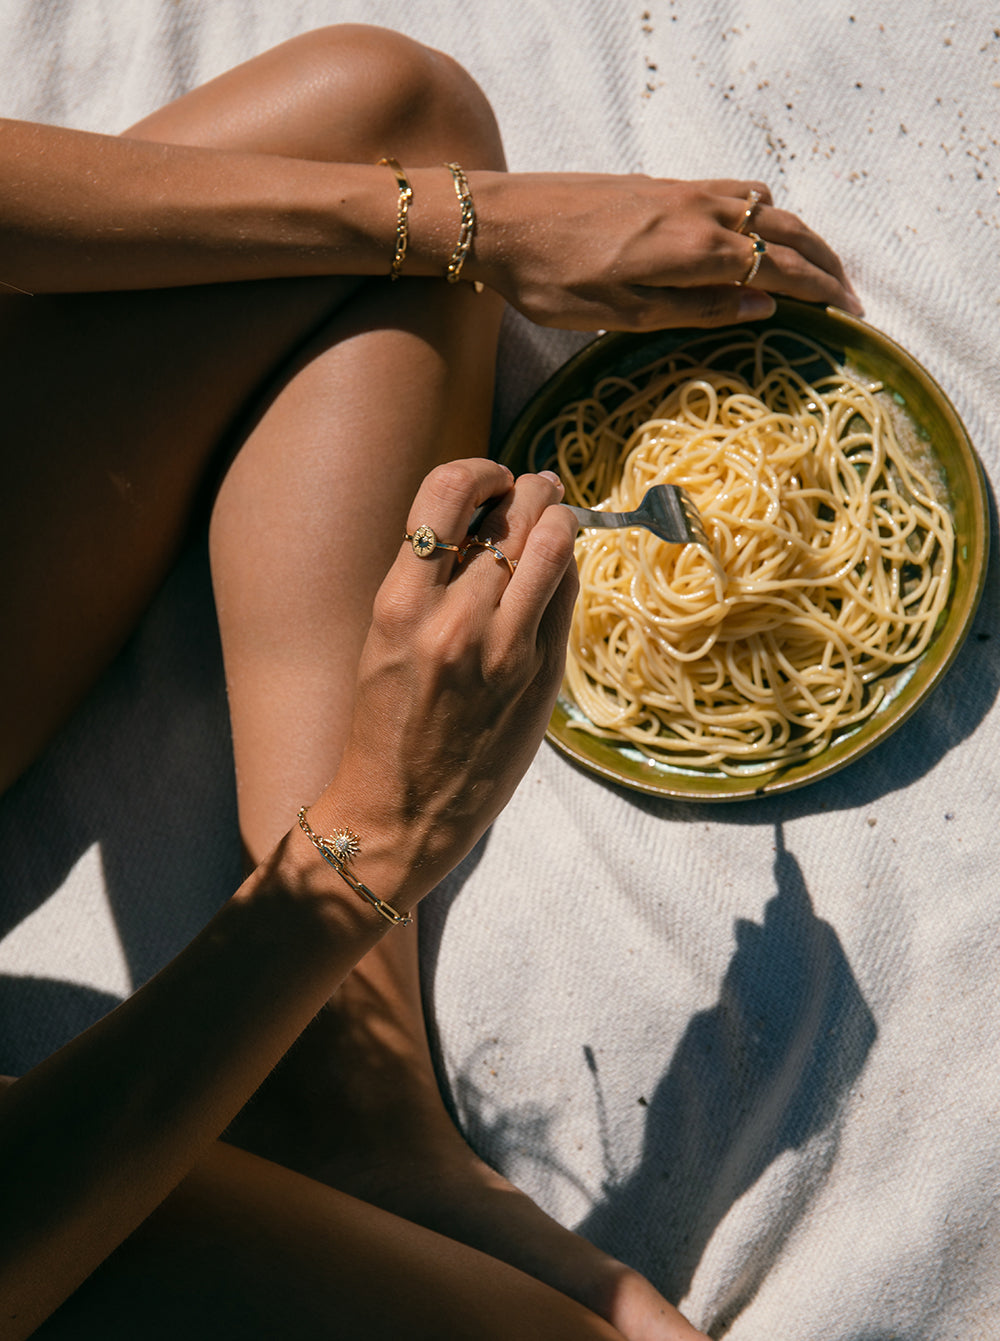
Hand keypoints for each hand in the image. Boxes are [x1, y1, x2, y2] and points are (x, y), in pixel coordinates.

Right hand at [313, 459, 577, 899]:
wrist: (400, 814)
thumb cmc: (384, 726)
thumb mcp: (385, 640)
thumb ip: (431, 581)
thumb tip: (488, 520)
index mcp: (398, 605)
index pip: (446, 493)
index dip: (478, 470)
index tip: (490, 477)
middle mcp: (453, 621)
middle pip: (515, 515)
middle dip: (532, 489)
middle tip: (536, 488)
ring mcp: (504, 652)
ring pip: (552, 548)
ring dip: (559, 519)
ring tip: (557, 515)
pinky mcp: (540, 678)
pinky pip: (564, 597)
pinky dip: (565, 571)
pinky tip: (556, 569)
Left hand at [469, 171, 861, 330]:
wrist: (500, 221)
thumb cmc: (551, 281)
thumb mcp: (622, 315)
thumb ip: (696, 309)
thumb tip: (762, 305)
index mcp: (695, 250)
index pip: (780, 267)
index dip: (820, 290)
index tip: (850, 312)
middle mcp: (699, 211)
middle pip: (784, 231)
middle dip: (823, 262)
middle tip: (849, 293)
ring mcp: (681, 191)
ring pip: (763, 207)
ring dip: (798, 235)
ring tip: (814, 265)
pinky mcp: (660, 184)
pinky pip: (732, 191)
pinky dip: (764, 211)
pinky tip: (758, 229)